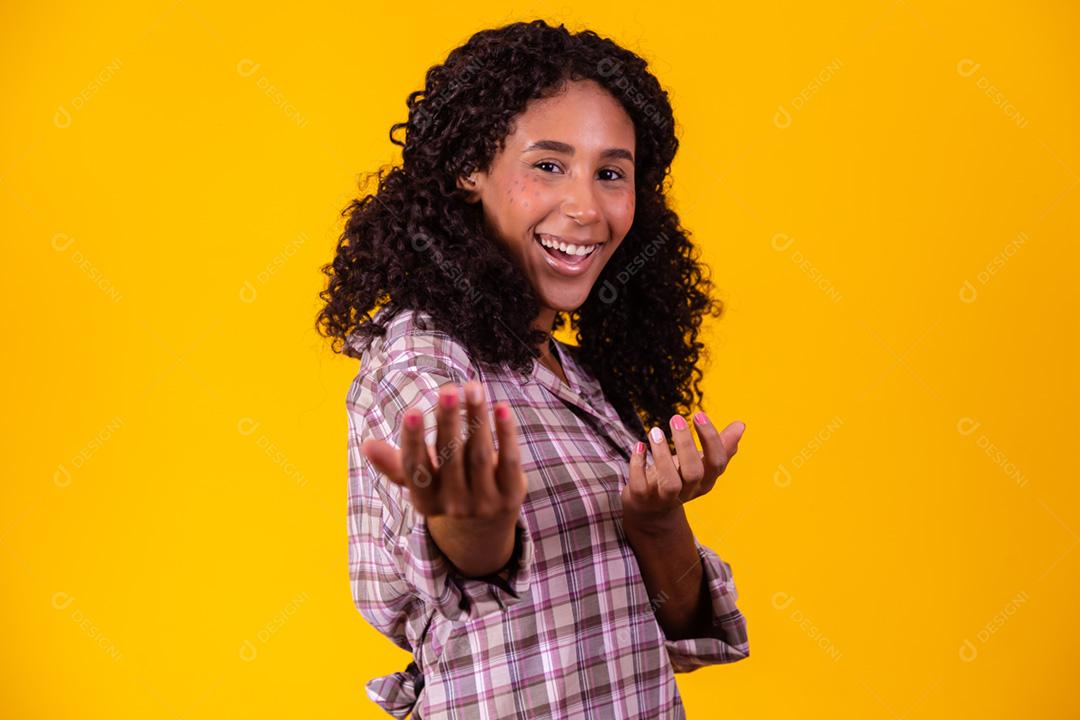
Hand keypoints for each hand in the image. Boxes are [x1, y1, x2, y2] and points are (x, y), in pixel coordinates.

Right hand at [361, 380, 527, 525]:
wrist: (485, 525)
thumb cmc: (444, 487)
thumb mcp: (419, 481)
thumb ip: (395, 463)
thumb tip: (367, 445)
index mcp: (425, 502)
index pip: (415, 468)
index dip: (413, 440)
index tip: (413, 410)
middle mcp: (454, 506)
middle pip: (451, 457)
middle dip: (448, 422)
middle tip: (447, 390)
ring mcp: (484, 502)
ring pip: (480, 454)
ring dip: (477, 418)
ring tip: (474, 386)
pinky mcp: (511, 495)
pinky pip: (509, 460)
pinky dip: (506, 434)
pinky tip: (501, 408)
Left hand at [620, 411, 744, 528]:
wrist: (651, 509)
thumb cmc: (679, 477)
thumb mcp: (700, 463)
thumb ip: (720, 446)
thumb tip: (741, 425)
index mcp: (706, 480)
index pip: (717, 462)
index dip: (711, 438)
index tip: (699, 414)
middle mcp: (688, 491)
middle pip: (694, 472)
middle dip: (685, 444)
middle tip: (676, 419)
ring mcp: (665, 498)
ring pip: (669, 482)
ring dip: (662, 455)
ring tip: (655, 431)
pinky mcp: (642, 499)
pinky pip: (640, 485)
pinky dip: (638, 465)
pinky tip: (639, 445)